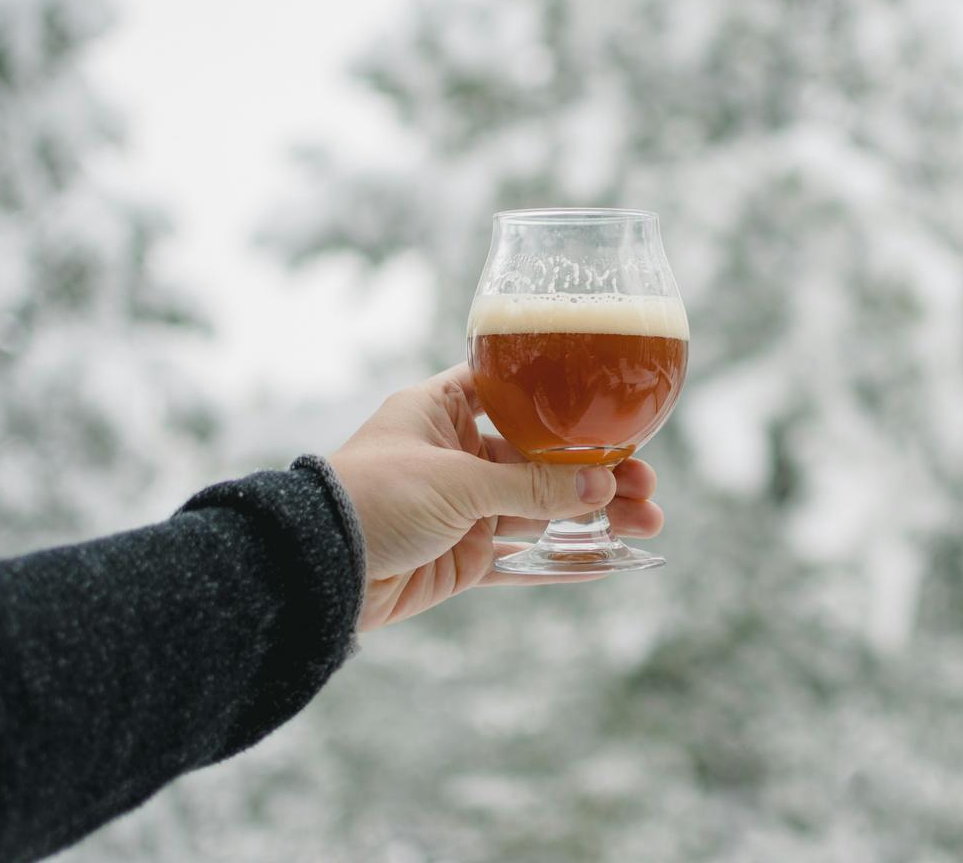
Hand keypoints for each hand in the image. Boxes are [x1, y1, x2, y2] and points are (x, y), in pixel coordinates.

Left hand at [328, 363, 664, 630]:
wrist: (316, 570)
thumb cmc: (372, 498)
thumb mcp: (457, 481)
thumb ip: (532, 487)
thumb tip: (603, 486)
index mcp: (442, 412)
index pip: (513, 392)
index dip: (563, 403)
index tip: (611, 415)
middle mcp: (455, 455)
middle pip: (541, 459)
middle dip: (595, 472)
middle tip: (645, 483)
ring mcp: (461, 509)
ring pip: (540, 510)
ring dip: (592, 516)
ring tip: (647, 520)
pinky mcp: (461, 558)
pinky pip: (521, 559)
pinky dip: (562, 561)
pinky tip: (608, 561)